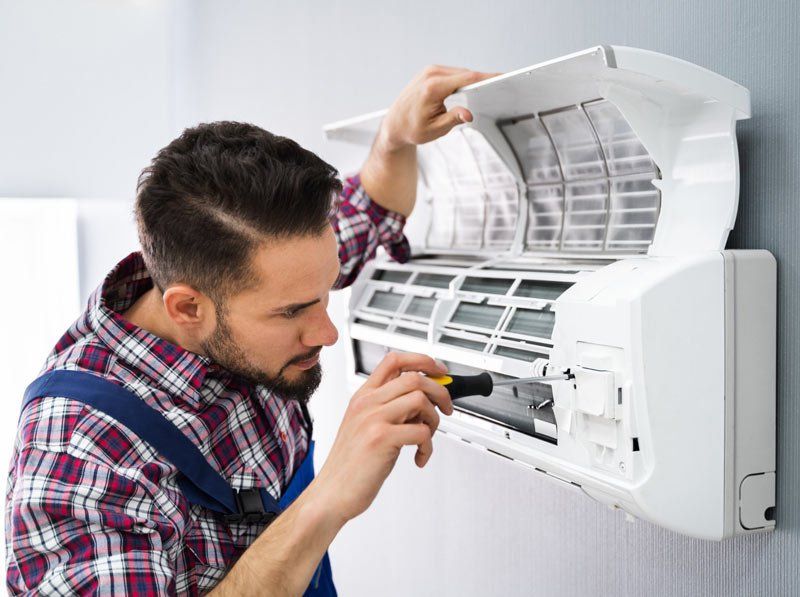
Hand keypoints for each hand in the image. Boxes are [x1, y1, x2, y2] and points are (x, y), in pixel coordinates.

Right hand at [312, 352, 451, 521]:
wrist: (331, 492)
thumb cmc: (350, 464)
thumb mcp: (364, 426)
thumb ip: (389, 409)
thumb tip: (423, 400)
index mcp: (363, 396)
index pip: (394, 360)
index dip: (423, 361)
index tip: (439, 372)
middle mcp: (367, 403)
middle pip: (414, 377)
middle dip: (440, 391)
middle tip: (446, 408)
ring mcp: (373, 419)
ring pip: (421, 400)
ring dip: (434, 420)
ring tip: (426, 437)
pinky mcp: (381, 439)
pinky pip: (421, 431)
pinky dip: (428, 446)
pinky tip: (418, 457)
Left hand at [379, 65, 498, 150]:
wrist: (394, 124)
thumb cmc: (412, 130)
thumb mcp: (435, 129)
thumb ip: (453, 119)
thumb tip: (469, 115)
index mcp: (433, 88)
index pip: (467, 78)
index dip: (487, 77)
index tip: (502, 77)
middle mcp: (431, 75)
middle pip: (466, 74)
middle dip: (482, 81)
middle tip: (498, 89)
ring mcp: (429, 71)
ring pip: (460, 73)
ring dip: (471, 81)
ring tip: (486, 90)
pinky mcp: (430, 72)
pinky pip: (452, 73)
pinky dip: (462, 80)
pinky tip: (471, 88)